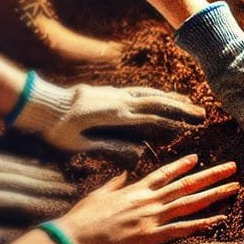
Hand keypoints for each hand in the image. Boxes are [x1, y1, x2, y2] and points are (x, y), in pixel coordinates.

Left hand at [0, 146, 74, 243]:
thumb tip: (1, 236)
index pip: (9, 197)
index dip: (37, 200)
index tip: (58, 203)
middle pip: (12, 177)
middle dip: (43, 183)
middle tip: (67, 186)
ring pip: (3, 162)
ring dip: (31, 169)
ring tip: (53, 174)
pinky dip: (10, 159)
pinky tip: (23, 162)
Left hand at [11, 75, 204, 158]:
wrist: (41, 104)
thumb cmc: (57, 130)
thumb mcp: (81, 144)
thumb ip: (111, 147)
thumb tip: (138, 152)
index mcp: (116, 115)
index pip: (153, 117)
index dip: (175, 121)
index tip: (193, 126)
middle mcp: (119, 101)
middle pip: (158, 102)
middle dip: (182, 108)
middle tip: (202, 113)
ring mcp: (115, 94)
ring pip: (150, 93)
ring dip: (172, 98)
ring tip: (190, 102)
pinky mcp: (110, 92)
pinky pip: (139, 91)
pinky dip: (156, 93)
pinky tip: (163, 96)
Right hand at [52, 153, 239, 243]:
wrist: (76, 239)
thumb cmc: (83, 219)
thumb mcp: (98, 195)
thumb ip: (115, 185)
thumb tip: (123, 175)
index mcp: (136, 190)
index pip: (164, 174)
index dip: (182, 165)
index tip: (197, 158)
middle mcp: (149, 200)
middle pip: (187, 185)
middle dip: (211, 175)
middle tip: (232, 167)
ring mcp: (153, 217)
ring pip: (191, 203)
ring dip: (215, 194)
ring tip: (234, 186)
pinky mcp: (152, 236)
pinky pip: (183, 228)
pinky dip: (203, 223)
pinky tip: (220, 219)